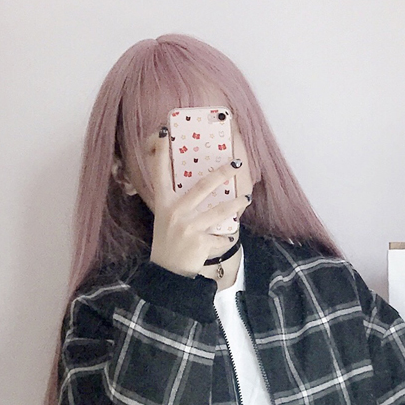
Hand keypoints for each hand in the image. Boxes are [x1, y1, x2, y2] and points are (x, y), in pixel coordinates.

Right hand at [145, 128, 249, 277]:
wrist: (168, 273)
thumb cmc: (169, 243)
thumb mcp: (166, 219)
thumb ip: (179, 203)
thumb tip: (206, 186)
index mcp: (163, 203)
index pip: (159, 173)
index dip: (161, 152)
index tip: (164, 131)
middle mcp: (174, 212)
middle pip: (202, 186)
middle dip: (222, 173)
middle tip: (236, 163)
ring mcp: (187, 227)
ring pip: (219, 211)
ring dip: (235, 204)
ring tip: (245, 198)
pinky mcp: (199, 242)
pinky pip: (221, 237)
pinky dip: (225, 239)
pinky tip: (226, 239)